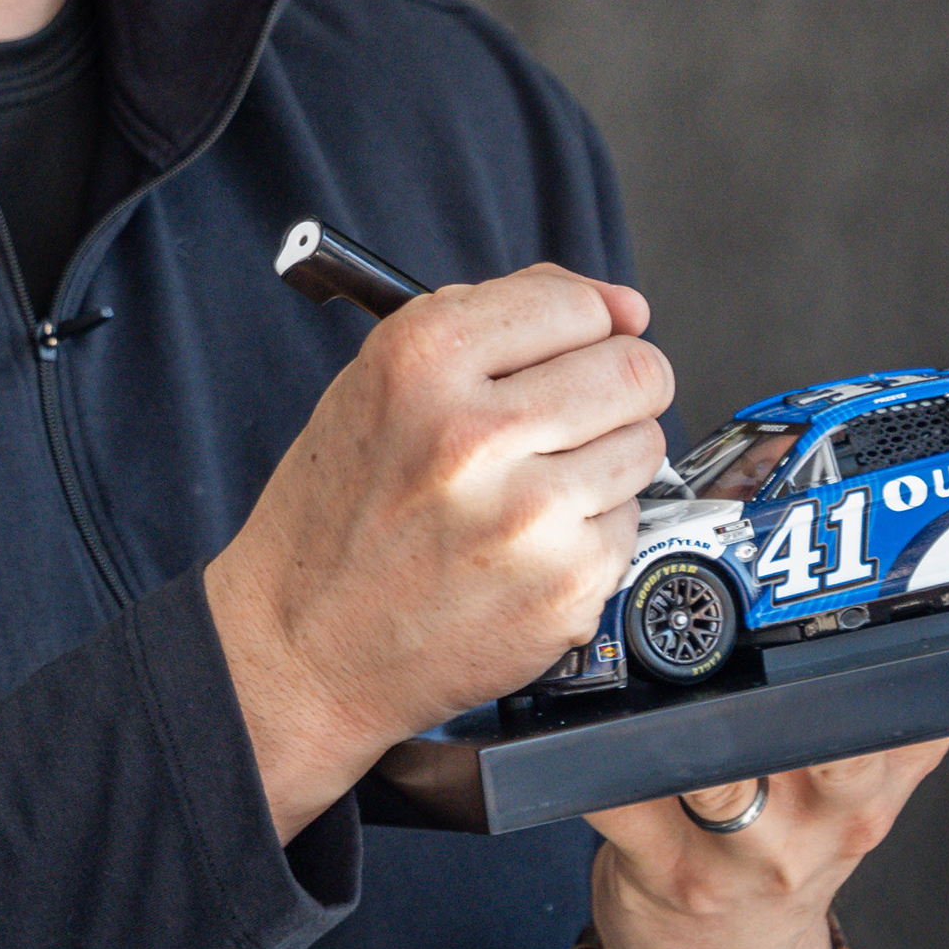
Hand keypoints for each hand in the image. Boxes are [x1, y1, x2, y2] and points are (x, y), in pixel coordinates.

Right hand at [204, 264, 670, 837]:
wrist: (303, 644)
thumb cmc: (339, 512)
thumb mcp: (380, 382)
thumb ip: (493, 324)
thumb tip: (620, 307)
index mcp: (420, 360)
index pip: (575, 304)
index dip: (586, 321)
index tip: (581, 341)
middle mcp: (474, 432)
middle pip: (634, 370)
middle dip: (619, 383)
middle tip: (578, 410)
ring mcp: (526, 515)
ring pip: (645, 443)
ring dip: (608, 455)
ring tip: (537, 481)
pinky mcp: (565, 586)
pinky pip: (628, 522)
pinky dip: (592, 526)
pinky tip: (530, 540)